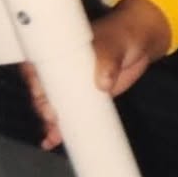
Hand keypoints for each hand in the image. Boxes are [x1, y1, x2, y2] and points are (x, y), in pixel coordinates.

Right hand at [20, 0, 171, 150]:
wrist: (140, 43)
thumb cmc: (121, 36)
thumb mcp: (114, 44)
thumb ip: (108, 60)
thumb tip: (103, 82)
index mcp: (57, 50)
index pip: (38, 70)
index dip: (38, 84)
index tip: (44, 97)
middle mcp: (59, 69)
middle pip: (43, 93)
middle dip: (45, 108)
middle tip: (54, 118)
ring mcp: (70, 86)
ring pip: (54, 107)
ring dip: (51, 123)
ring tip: (54, 135)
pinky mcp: (83, 99)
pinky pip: (70, 114)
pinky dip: (61, 128)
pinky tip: (53, 140)